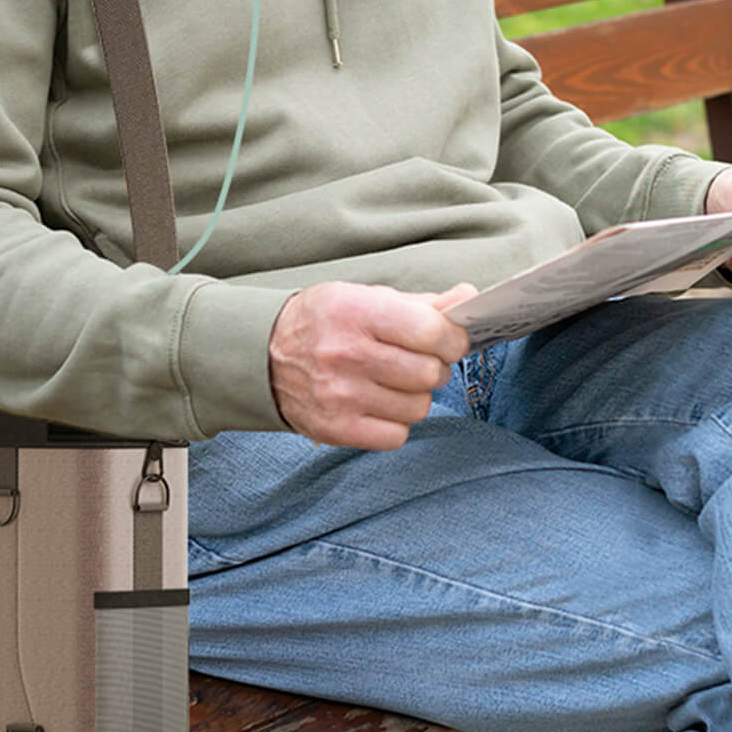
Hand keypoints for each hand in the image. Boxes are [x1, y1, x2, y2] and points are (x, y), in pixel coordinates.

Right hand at [268, 282, 477, 449]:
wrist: (263, 355)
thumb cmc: (324, 321)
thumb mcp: (366, 296)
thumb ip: (421, 302)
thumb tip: (468, 298)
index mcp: (356, 311)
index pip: (430, 331)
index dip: (453, 338)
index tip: (452, 339)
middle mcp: (347, 354)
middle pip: (429, 373)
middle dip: (434, 367)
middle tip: (419, 360)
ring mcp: (340, 395)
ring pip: (418, 407)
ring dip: (415, 395)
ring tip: (394, 381)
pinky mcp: (335, 428)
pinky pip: (396, 435)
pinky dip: (396, 422)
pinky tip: (379, 403)